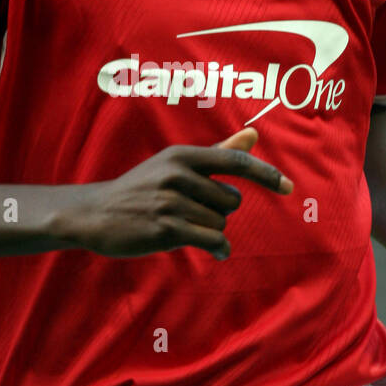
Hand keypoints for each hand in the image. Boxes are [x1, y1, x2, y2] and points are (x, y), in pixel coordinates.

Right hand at [70, 127, 292, 259]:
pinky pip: (211, 240)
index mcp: (183, 155)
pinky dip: (219, 249)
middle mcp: (178, 175)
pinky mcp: (166, 229)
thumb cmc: (142, 188)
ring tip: (185, 227)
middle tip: (192, 213)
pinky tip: (217, 252)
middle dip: (220, 212)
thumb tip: (253, 134)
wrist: (96, 214)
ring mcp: (171, 202)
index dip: (265, 174)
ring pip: (221, 223)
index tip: (289, 187)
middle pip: (231, 201)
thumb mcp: (175, 165)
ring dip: (210, 231)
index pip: (235, 162)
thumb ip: (218, 153)